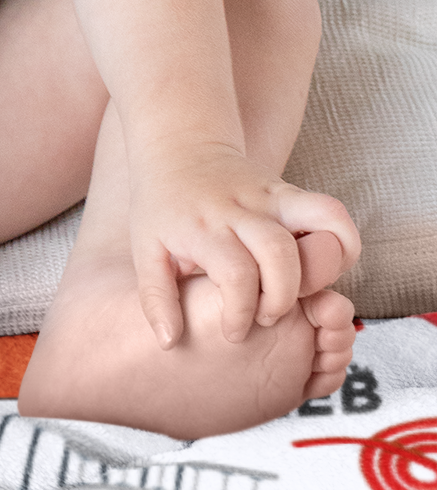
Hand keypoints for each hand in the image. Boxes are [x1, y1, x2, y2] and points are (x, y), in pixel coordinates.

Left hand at [128, 145, 359, 346]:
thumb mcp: (146, 251)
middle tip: (265, 316)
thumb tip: (171, 342)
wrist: (181, 147)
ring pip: (319, 223)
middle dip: (282, 298)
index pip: (237, 274)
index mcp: (203, 227)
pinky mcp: (290, 191)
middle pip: (281, 252)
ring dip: (323, 268)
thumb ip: (155, 298)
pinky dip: (343, 242)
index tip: (233, 331)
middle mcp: (240, 208)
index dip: (241, 312)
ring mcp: (270, 195)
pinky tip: (324, 268)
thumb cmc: (162, 208)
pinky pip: (332, 212)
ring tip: (303, 293)